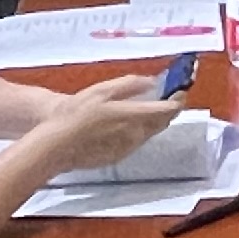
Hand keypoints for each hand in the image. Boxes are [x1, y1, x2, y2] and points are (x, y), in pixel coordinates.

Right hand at [26, 76, 178, 173]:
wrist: (57, 145)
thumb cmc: (76, 114)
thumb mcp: (101, 91)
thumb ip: (129, 85)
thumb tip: (152, 81)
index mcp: (134, 116)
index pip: (168, 110)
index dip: (178, 98)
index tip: (181, 88)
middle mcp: (136, 134)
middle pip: (162, 121)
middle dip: (168, 108)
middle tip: (169, 95)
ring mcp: (129, 147)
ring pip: (150, 131)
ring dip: (154, 119)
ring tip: (148, 106)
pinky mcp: (120, 156)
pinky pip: (137, 140)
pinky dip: (140, 129)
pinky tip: (128, 123)